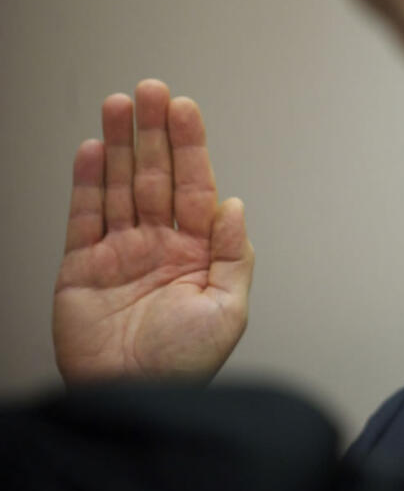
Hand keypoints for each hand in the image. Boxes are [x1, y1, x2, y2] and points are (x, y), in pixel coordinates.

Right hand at [53, 80, 253, 383]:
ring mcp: (120, 251)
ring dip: (119, 145)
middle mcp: (159, 244)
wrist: (133, 400)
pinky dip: (86, 182)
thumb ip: (234, 254)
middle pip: (155, 175)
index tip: (185, 108)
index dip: (190, 146)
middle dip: (154, 132)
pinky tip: (92, 149)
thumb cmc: (184, 365)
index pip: (194, 185)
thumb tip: (234, 203)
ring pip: (119, 185)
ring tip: (120, 105)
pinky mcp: (82, 266)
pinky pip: (84, 216)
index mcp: (198, 251)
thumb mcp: (228, 310)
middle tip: (152, 90)